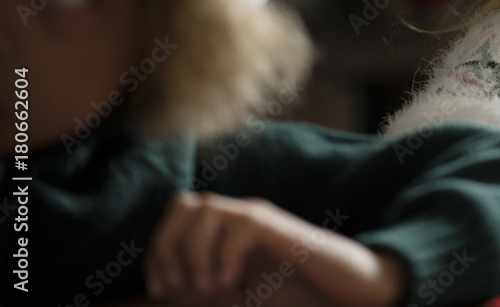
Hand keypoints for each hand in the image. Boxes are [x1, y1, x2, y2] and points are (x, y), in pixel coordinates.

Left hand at [145, 191, 406, 306]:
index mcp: (226, 230)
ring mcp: (262, 219)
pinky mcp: (281, 229)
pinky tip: (233, 283)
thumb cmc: (294, 295)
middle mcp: (241, 216)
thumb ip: (201, 287)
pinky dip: (225, 258)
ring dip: (194, 252)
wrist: (343, 293)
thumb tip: (160, 291)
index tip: (164, 291)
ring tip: (210, 287)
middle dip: (168, 248)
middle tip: (182, 287)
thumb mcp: (234, 294)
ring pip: (206, 209)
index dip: (157, 250)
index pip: (176, 211)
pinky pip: (240, 226)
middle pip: (183, 203)